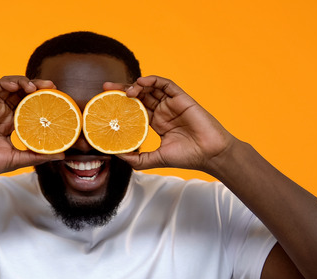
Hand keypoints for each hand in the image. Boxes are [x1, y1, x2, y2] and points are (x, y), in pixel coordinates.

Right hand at [0, 76, 64, 181]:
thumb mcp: (19, 159)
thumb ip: (38, 155)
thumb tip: (62, 155)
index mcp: (12, 122)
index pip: (30, 104)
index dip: (42, 98)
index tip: (57, 96)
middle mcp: (3, 112)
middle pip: (21, 92)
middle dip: (36, 85)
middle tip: (51, 86)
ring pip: (8, 85)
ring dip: (22, 81)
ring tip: (34, 87)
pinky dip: (4, 83)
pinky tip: (14, 87)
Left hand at [110, 76, 238, 172]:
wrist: (210, 154)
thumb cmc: (188, 157)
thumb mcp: (155, 159)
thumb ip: (137, 159)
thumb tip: (117, 155)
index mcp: (157, 123)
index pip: (135, 109)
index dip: (121, 104)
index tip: (106, 102)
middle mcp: (163, 111)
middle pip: (140, 96)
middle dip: (122, 90)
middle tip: (106, 88)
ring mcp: (172, 104)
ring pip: (151, 88)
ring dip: (136, 86)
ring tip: (124, 91)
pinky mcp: (181, 98)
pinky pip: (166, 84)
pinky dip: (153, 80)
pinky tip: (141, 82)